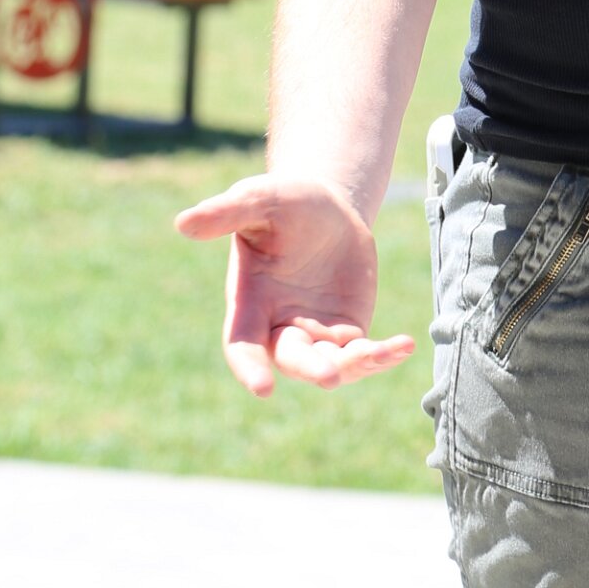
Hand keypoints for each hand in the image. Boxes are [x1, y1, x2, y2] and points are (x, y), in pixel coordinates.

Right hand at [174, 174, 416, 397]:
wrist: (327, 205)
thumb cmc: (284, 202)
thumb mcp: (259, 199)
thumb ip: (226, 212)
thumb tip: (183, 223)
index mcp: (250, 302)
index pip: (242, 345)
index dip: (249, 368)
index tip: (262, 388)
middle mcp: (280, 325)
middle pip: (292, 359)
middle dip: (311, 368)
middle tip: (331, 374)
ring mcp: (316, 333)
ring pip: (332, 364)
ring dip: (354, 365)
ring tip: (384, 350)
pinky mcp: (348, 331)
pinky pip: (363, 353)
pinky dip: (384, 354)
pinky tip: (405, 345)